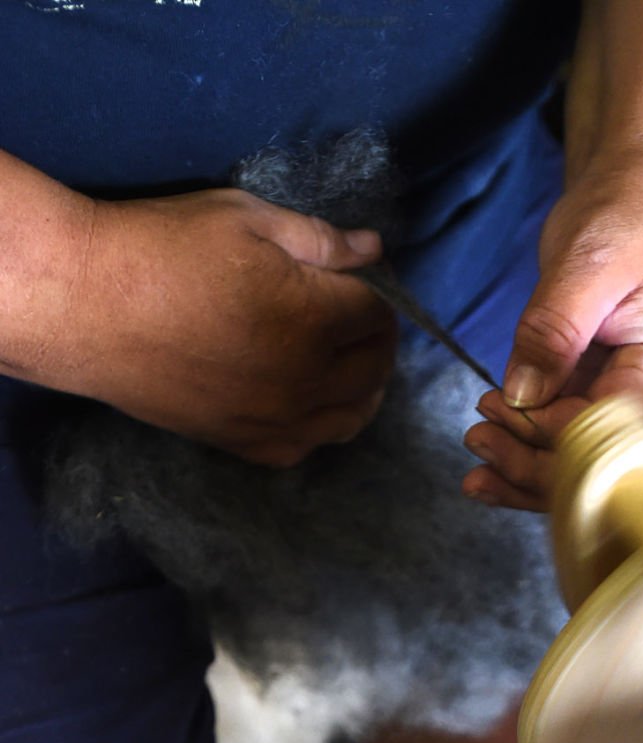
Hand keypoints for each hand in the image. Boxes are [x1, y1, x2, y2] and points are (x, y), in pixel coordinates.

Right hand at [51, 189, 397, 464]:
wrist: (88, 306)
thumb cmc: (163, 249)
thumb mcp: (244, 220)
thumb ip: (318, 240)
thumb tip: (374, 250)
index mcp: (313, 320)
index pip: (379, 316)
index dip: (378, 294)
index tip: (361, 282)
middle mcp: (305, 381)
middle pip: (375, 372)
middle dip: (377, 343)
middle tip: (358, 320)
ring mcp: (275, 420)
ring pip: (349, 420)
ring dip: (360, 391)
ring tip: (345, 364)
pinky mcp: (242, 444)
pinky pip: (303, 448)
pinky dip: (318, 427)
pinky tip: (307, 403)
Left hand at [463, 143, 642, 511]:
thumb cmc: (627, 218)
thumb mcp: (585, 264)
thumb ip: (552, 332)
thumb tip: (522, 396)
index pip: (599, 440)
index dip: (540, 437)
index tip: (489, 410)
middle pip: (593, 470)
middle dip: (529, 466)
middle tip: (474, 439)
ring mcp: (636, 408)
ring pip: (581, 467)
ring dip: (525, 468)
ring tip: (476, 447)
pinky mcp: (611, 400)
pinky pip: (573, 442)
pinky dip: (532, 448)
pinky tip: (495, 453)